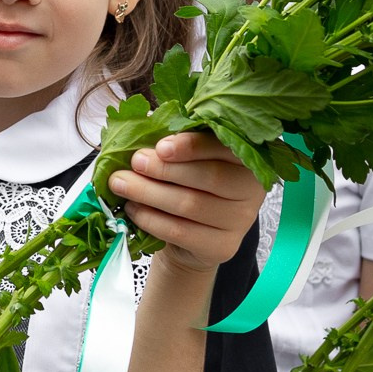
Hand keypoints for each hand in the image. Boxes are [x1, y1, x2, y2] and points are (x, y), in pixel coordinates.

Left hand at [107, 131, 264, 272]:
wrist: (193, 237)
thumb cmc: (188, 185)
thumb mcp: (186, 158)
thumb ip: (174, 141)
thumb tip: (142, 124)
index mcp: (247, 158)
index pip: (225, 147)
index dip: (192, 146)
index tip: (161, 146)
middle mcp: (251, 190)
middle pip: (210, 177)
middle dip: (165, 168)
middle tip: (135, 162)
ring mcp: (241, 221)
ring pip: (191, 205)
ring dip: (150, 192)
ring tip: (121, 184)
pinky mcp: (223, 247)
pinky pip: (181, 232)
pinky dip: (151, 219)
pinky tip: (132, 208)